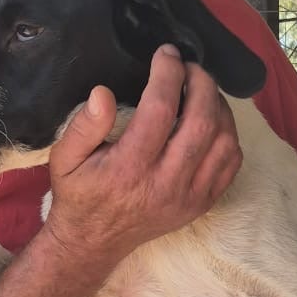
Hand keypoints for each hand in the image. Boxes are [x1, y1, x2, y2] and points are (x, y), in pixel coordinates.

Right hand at [45, 46, 241, 271]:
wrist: (93, 242)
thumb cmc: (79, 194)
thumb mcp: (64, 159)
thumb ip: (83, 125)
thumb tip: (103, 94)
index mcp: (129, 169)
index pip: (160, 110)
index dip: (168, 74)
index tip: (166, 53)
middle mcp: (165, 183)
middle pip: (202, 122)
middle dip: (201, 83)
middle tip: (190, 67)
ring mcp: (189, 196)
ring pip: (224, 141)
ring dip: (219, 106)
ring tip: (202, 89)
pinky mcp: (202, 204)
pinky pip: (231, 163)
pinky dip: (228, 135)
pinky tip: (212, 120)